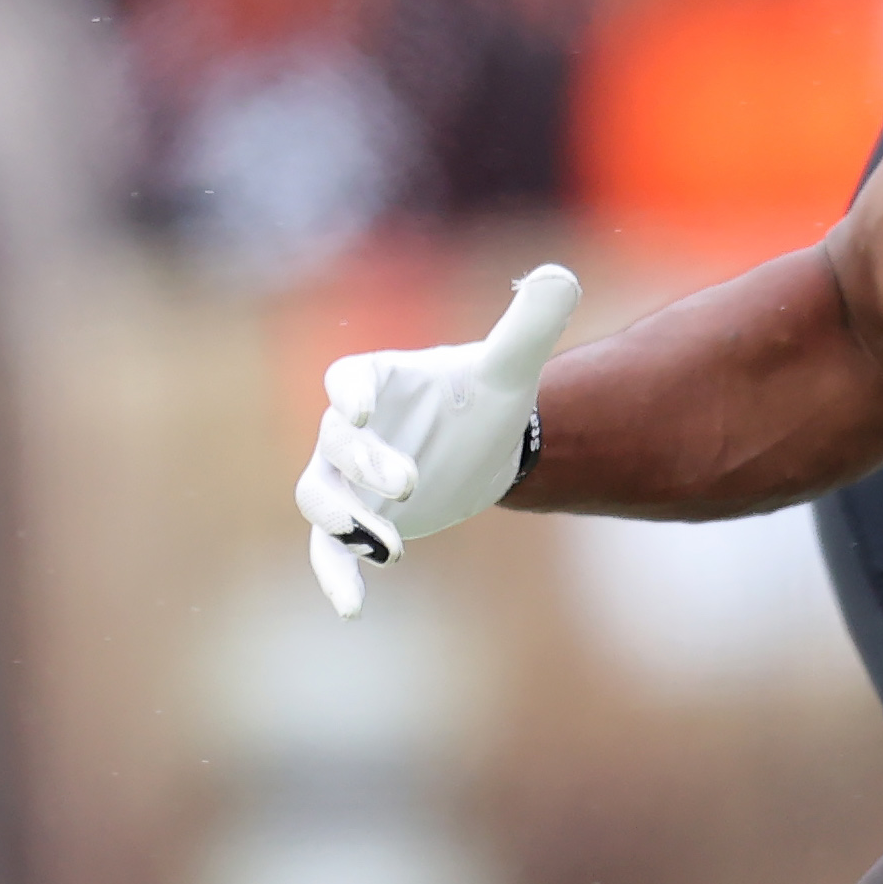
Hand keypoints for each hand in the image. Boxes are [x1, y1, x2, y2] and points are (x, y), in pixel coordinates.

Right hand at [294, 265, 581, 615]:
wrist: (483, 441)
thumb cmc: (486, 395)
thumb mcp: (512, 363)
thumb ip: (531, 323)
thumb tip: (562, 276)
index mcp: (381, 380)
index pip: (348, 378)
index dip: (349, 391)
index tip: (360, 407)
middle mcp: (351, 428)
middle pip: (336, 444)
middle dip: (365, 464)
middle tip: (409, 483)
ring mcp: (347, 476)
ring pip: (320, 496)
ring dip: (343, 520)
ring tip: (386, 547)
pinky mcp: (355, 519)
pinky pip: (328, 548)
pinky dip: (335, 573)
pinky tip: (353, 607)